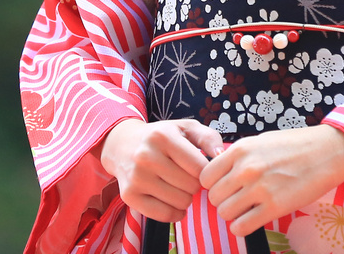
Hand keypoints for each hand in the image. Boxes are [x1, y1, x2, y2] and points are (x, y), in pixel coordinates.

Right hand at [99, 118, 224, 223]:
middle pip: (191, 186)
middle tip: (188, 178)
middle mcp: (146, 156)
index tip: (200, 169)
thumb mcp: (185, 128)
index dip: (205, 172)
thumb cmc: (161, 137)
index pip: (200, 167)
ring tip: (179, 187)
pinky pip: (164, 215)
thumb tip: (221, 156)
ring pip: (180, 202)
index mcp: (163, 136)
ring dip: (186, 199)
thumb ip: (208, 137)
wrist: (122, 145)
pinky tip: (172, 201)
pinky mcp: (129, 196)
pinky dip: (174, 213)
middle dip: (195, 185)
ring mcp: (136, 177)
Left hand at [199, 125, 343, 235]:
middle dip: (224, 201)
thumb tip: (221, 174)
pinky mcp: (274, 207)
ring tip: (249, 209)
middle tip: (240, 199)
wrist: (329, 151)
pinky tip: (254, 219)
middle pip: (214, 197)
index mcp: (241, 149)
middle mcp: (246, 168)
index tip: (226, 186)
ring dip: (234, 215)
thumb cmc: (296, 145)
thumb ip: (239, 157)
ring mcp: (260, 188)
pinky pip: (241, 227)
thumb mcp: (261, 142)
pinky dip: (243, 227)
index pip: (205, 176)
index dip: (214, 184)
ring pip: (225, 213)